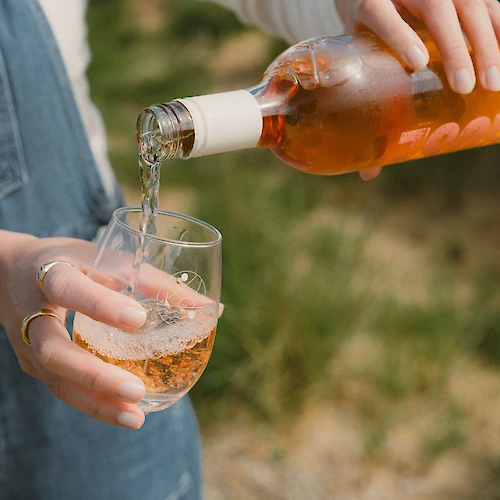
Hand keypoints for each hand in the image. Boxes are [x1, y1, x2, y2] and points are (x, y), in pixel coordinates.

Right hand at [0, 232, 148, 428]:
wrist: (14, 272)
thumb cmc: (73, 261)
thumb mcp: (106, 258)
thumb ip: (152, 280)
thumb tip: (209, 307)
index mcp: (49, 274)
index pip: (69, 288)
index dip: (100, 305)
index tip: (138, 319)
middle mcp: (31, 314)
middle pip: (54, 351)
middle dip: (95, 375)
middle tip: (136, 391)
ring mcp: (27, 344)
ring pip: (55, 380)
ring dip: (95, 402)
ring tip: (135, 417)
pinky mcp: (33, 364)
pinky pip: (61, 385)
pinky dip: (91, 400)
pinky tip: (123, 411)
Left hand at [337, 0, 499, 179]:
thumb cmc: (367, 39)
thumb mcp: (359, 65)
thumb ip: (366, 112)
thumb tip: (368, 173)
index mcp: (369, 5)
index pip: (382, 15)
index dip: (399, 37)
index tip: (417, 64)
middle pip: (435, 8)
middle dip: (455, 47)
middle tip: (465, 87)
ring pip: (468, 4)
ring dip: (486, 42)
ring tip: (494, 83)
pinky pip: (490, 3)